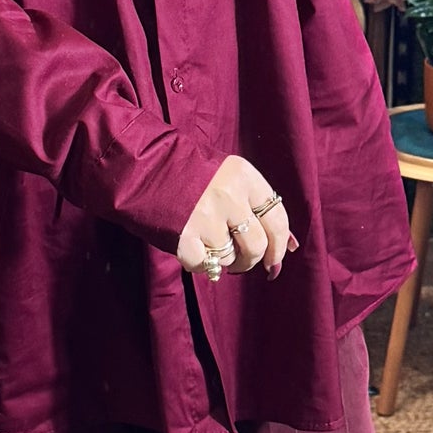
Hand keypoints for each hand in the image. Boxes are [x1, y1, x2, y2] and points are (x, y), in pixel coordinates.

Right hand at [175, 156, 294, 281]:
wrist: (142, 168)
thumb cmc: (189, 174)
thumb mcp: (228, 177)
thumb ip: (256, 206)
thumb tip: (291, 246)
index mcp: (243, 175)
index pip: (277, 219)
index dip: (280, 246)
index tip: (275, 262)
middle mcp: (228, 195)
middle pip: (256, 245)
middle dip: (251, 261)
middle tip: (241, 264)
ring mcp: (205, 216)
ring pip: (229, 257)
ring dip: (221, 259)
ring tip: (206, 242)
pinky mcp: (184, 236)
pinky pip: (204, 265)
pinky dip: (200, 263)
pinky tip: (192, 248)